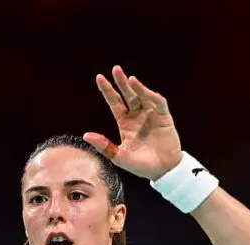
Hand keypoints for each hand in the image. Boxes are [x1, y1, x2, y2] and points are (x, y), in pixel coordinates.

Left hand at [84, 66, 182, 180]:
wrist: (163, 171)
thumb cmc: (141, 165)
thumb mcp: (118, 156)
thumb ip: (104, 145)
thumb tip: (85, 135)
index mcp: (125, 123)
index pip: (115, 102)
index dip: (108, 90)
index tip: (99, 78)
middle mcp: (137, 116)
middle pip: (128, 95)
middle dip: (122, 82)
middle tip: (115, 69)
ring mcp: (151, 115)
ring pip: (142, 96)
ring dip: (136, 87)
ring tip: (129, 79)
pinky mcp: (164, 117)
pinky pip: (157, 102)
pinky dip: (150, 95)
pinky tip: (142, 89)